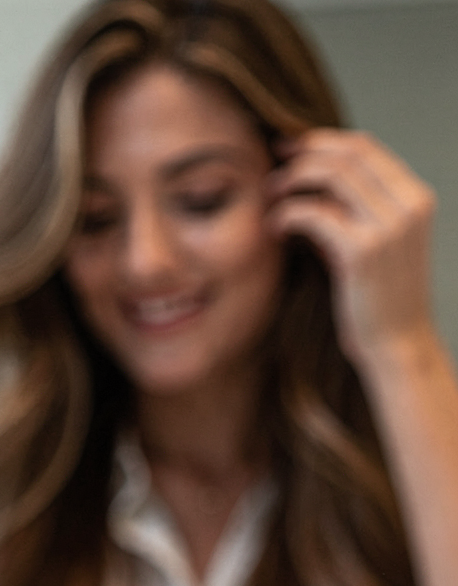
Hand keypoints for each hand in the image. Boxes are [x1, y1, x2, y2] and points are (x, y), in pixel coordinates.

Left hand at [267, 129, 437, 368]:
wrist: (397, 346)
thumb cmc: (378, 300)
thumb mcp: (372, 246)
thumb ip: (352, 213)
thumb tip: (310, 186)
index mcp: (415, 197)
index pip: (365, 147)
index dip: (322, 141)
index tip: (290, 149)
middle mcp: (408, 205)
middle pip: (347, 153)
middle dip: (303, 154)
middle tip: (270, 168)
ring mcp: (389, 226)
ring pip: (331, 176)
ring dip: (292, 181)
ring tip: (269, 197)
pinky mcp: (362, 251)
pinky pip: (314, 214)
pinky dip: (288, 214)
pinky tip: (274, 228)